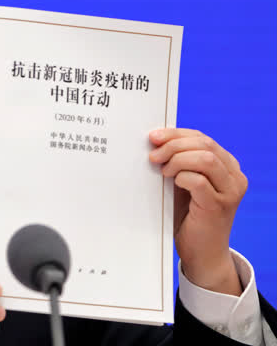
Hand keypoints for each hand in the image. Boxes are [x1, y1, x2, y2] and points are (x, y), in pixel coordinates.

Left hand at [149, 128, 247, 295]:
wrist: (202, 254)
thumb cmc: (190, 216)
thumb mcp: (185, 183)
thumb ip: (180, 163)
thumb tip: (155, 141)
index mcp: (227, 166)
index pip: (203, 138)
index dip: (177, 134)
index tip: (154, 136)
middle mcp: (234, 177)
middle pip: (205, 144)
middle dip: (174, 145)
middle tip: (153, 155)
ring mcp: (230, 192)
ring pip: (205, 159)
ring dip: (178, 160)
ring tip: (163, 170)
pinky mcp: (219, 207)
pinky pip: (199, 181)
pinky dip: (182, 177)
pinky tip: (173, 182)